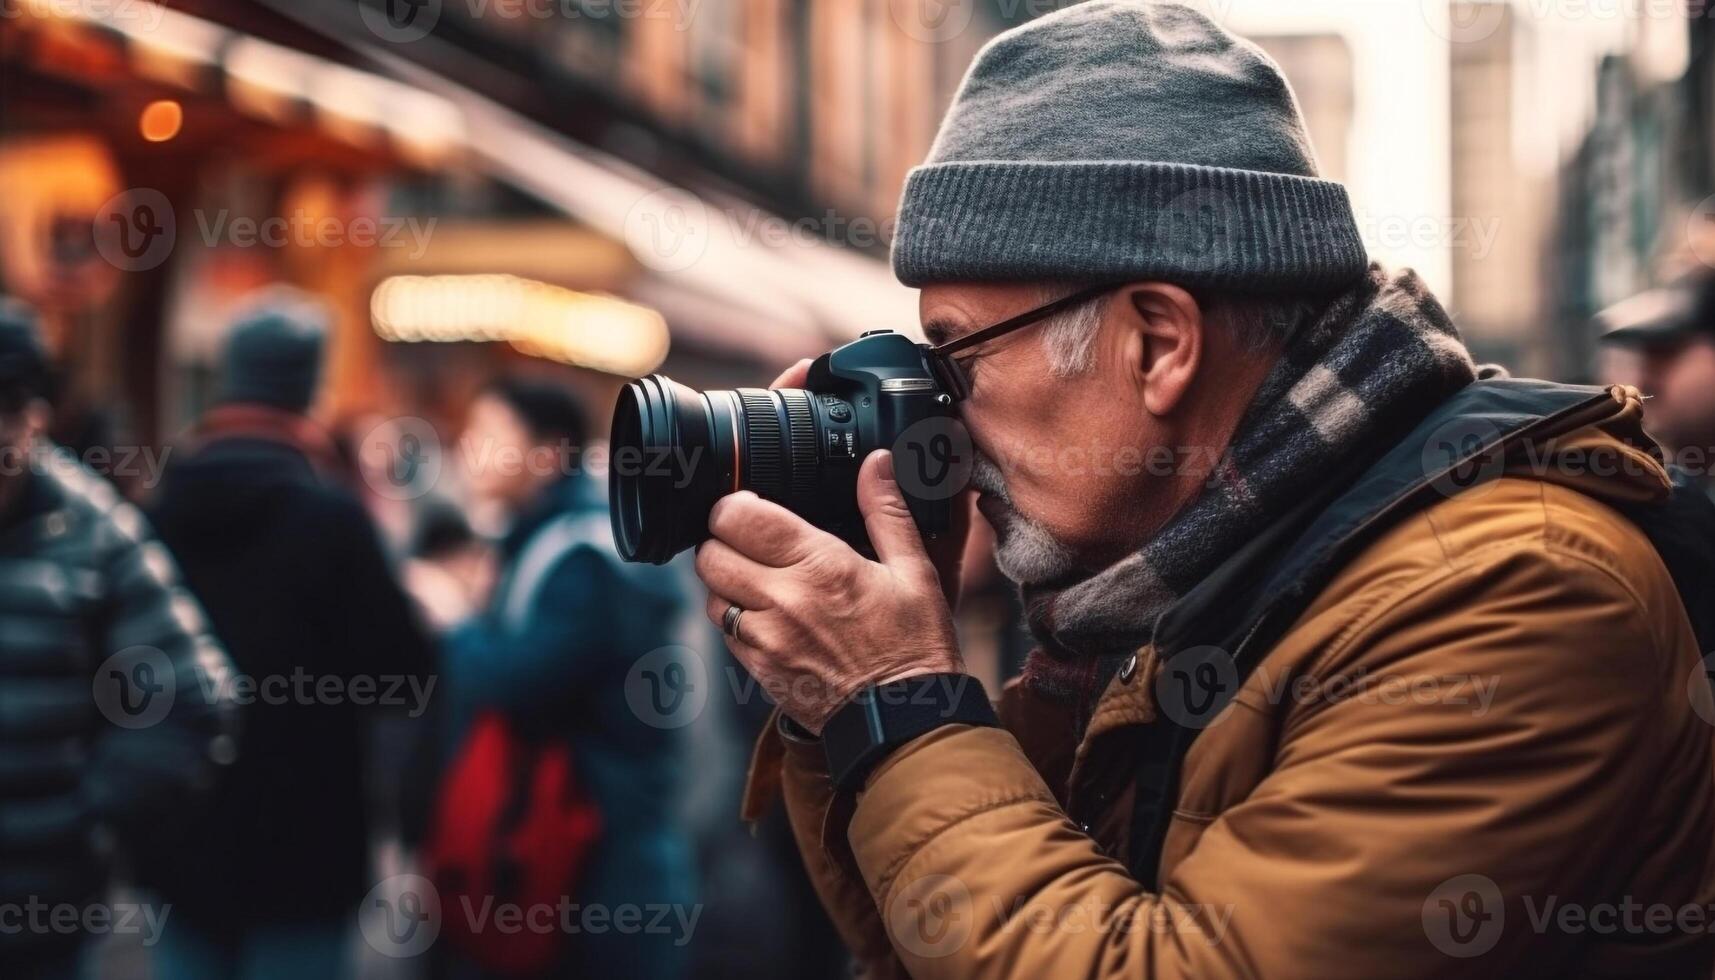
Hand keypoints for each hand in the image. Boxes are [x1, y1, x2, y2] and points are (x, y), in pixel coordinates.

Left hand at [695, 384, 964, 731]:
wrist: (905, 722)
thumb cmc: (915, 647)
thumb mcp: (915, 572)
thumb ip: (887, 512)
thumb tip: (877, 463)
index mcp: (821, 566)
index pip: (739, 517)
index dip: (736, 505)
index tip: (754, 507)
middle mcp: (782, 600)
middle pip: (710, 551)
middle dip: (724, 538)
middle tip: (751, 539)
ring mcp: (765, 639)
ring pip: (710, 592)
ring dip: (726, 579)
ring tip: (759, 578)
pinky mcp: (758, 669)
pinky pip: (723, 631)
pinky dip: (734, 617)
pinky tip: (767, 615)